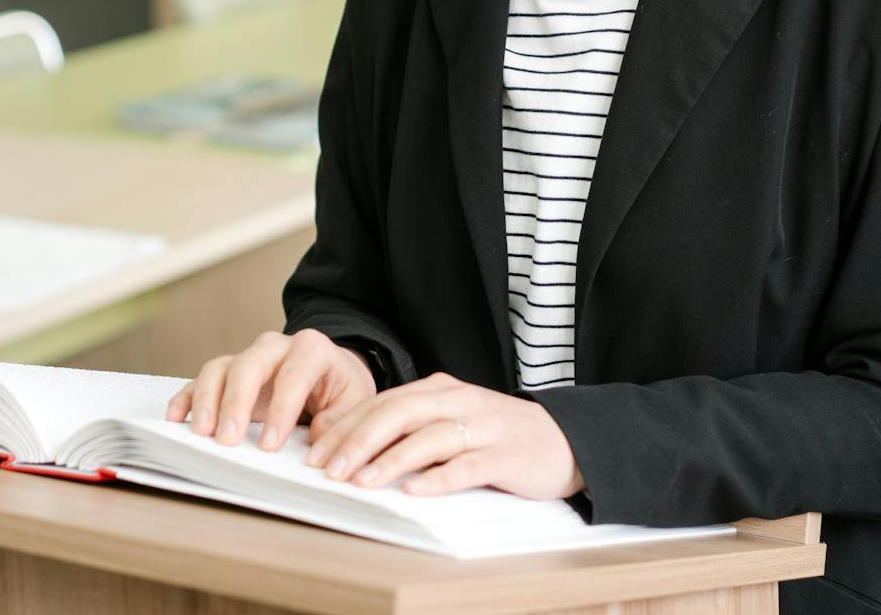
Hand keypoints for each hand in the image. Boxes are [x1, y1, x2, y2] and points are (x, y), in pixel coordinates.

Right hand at [164, 328, 376, 450]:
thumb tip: (316, 437)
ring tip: (202, 434)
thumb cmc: (341, 388)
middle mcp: (275, 346)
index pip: (294, 375)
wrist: (330, 370)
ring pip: (220, 368)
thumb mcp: (355, 400)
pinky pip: (202, 380)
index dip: (281, 410)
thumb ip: (340, 418)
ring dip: (208, 400)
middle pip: (248, 365)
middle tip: (227, 440)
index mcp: (312, 349)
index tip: (271, 446)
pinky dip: (188, 397)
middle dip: (236, 403)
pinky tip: (178, 418)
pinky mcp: (228, 372)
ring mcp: (247, 357)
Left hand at [304, 371, 584, 499]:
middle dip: (358, 441)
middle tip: (328, 468)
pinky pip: (469, 465)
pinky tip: (416, 491)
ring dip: (391, 459)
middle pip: (398, 413)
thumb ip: (408, 426)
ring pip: (429, 437)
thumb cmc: (497, 434)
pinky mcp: (507, 454)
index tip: (314, 452)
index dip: (345, 427)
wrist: (566, 439)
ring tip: (362, 481)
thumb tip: (349, 446)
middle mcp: (458, 400)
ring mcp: (484, 426)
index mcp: (439, 390)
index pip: (381, 403)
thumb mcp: (450, 421)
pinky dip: (440, 478)